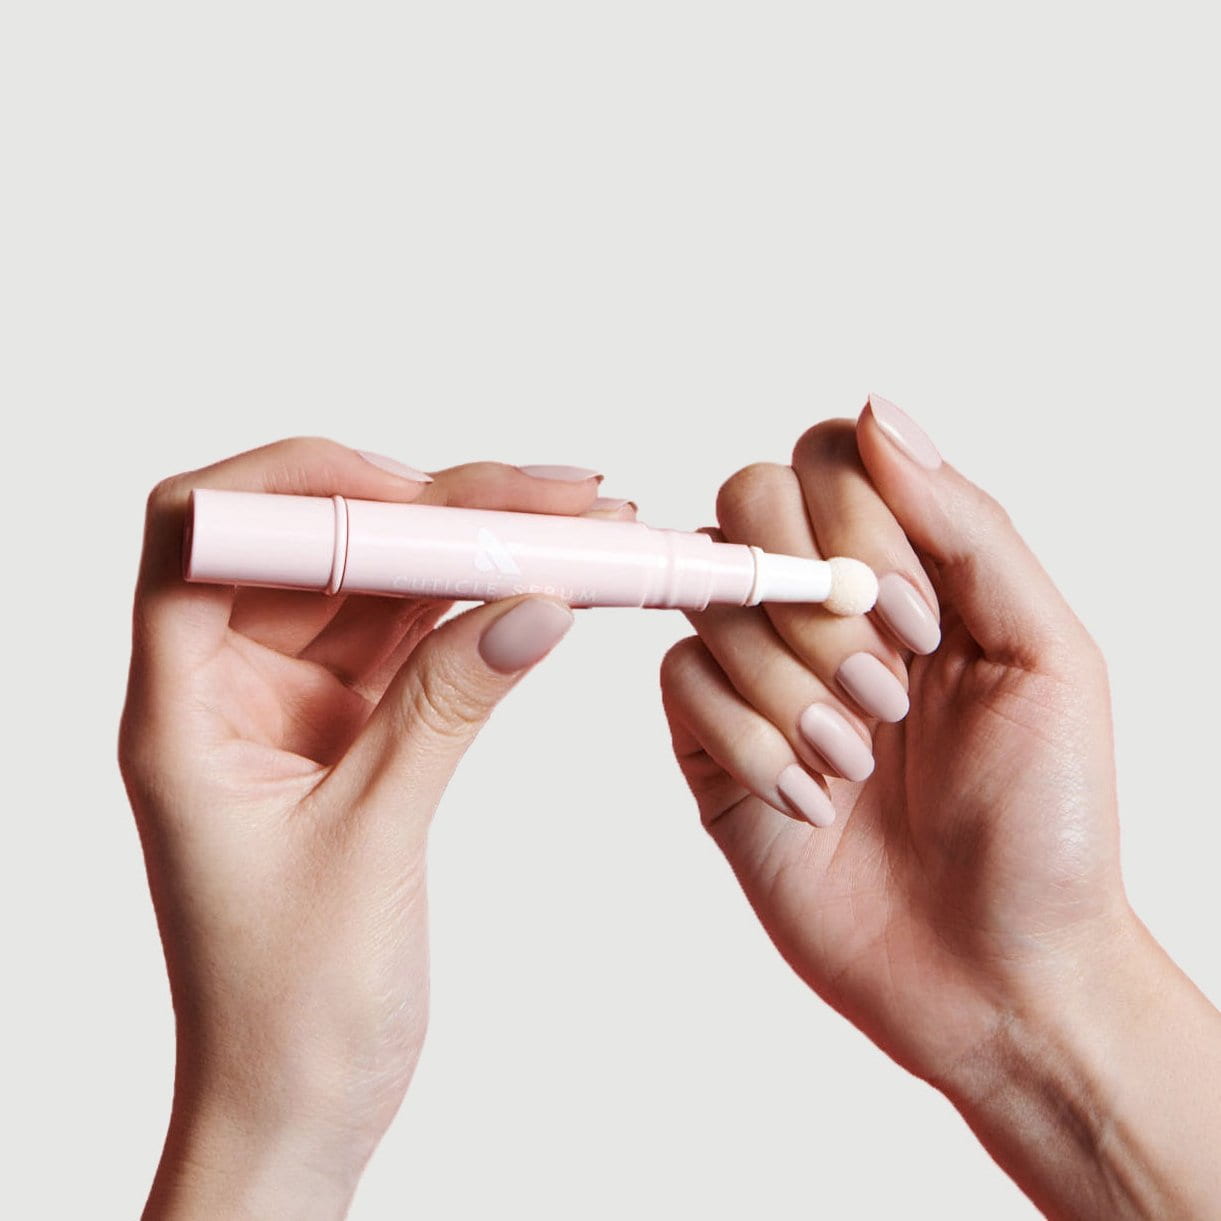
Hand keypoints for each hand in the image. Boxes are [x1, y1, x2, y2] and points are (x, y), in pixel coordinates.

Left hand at [120, 440, 623, 1218]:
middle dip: (435, 508)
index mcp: (181, 709)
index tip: (416, 491)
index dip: (301, 488)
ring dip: (475, 549)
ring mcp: (296, 703)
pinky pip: (419, 637)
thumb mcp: (370, 844)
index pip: (205, 536)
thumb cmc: (287, 1007)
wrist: (300, 1102)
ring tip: (580, 528)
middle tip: (554, 497)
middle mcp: (230, 687)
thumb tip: (533, 601)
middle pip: (321, 545)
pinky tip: (548, 583)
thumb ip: (446, 708)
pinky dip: (481, 605)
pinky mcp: (355, 728)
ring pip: (383, 583)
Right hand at [660, 397, 1220, 1217]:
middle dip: (810, 600)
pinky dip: (749, 740)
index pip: (830, 461)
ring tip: (857, 761)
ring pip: (714, 602)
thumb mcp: (1044, 653)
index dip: (853, 521)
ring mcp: (763, 675)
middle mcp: (824, 609)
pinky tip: (810, 798)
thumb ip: (966, 524)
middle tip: (883, 686)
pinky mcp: (713, 744)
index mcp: (908, 574)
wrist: (994, 971)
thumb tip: (879, 415)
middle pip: (748, 504)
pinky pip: (682, 684)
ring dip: (791, 687)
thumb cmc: (1043, 820)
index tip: (913, 621)